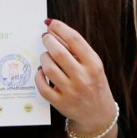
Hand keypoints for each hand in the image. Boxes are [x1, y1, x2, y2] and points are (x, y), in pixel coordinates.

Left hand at [36, 19, 115, 137]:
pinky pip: (42, 85)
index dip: (60, 28)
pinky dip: (39, 75)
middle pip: (59, 53)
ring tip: (46, 56)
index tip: (51, 23)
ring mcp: (71, 91)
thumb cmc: (93, 83)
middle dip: (48, 41)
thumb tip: (54, 30)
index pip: (75, 40)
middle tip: (45, 37)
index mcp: (94, 65)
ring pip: (48, 68)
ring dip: (43, 57)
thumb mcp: (93, 65)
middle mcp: (83, 78)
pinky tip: (42, 71)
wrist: (98, 114)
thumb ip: (77, 49)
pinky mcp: (60, 103)